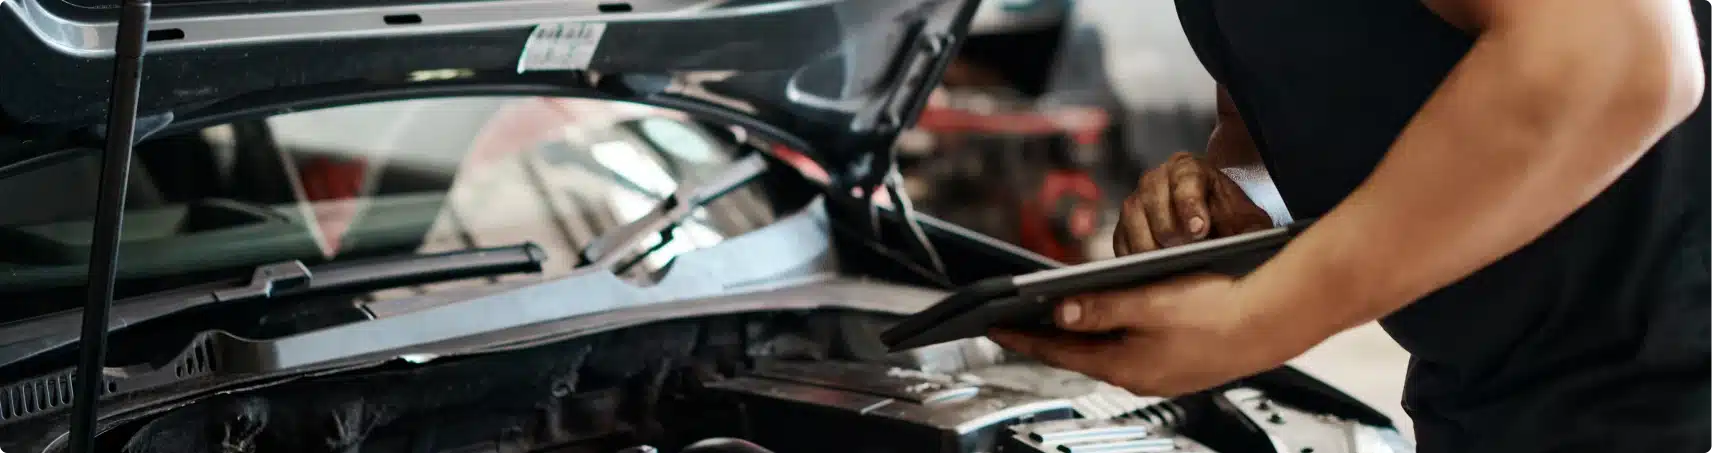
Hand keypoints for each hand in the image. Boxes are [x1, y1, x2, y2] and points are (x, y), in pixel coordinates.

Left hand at [987, 274, 1320, 396]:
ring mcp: (1161, 374)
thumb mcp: (1148, 301)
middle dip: (1047, 337)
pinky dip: (1114, 334)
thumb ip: (1100, 307)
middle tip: (1015, 321)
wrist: (1275, 320)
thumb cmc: (1218, 308)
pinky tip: (1112, 318)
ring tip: (1055, 316)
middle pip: (1080, 354)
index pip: (1058, 351)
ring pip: (1108, 352)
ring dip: (1083, 334)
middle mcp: (1139, 377)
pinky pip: (1134, 350)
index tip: (993, 326)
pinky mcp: (1180, 365)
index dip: (1022, 336)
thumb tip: (1059, 312)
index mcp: (1125, 365)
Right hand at [1117, 152, 1271, 253]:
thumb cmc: (1231, 222)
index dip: (1190, 204)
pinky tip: (1149, 270)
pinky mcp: (1124, 227)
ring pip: (1132, 218)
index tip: (1199, 230)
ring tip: (1167, 264)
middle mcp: (1157, 179)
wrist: (1216, 228)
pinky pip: (1120, 240)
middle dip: (1168, 228)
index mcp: (1189, 168)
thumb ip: (1250, 229)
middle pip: (1151, 198)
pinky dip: (1133, 256)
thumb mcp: (1248, 222)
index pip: (1184, 179)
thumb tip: (1245, 243)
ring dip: (1148, 243)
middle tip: (1183, 251)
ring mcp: (1136, 201)